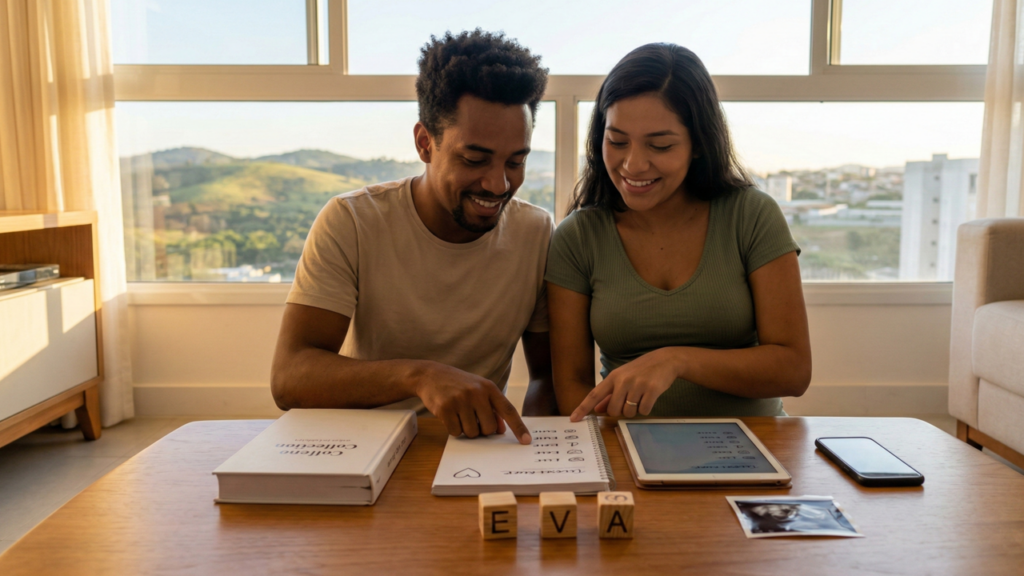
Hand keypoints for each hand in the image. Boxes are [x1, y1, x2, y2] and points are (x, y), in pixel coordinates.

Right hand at [414, 363, 531, 443]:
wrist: (430, 375)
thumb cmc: (459, 385)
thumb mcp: (478, 390)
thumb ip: (492, 408)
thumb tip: (501, 430)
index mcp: (489, 388)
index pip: (508, 410)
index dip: (518, 427)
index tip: (527, 441)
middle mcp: (476, 393)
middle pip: (488, 428)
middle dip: (482, 429)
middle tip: (472, 419)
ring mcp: (460, 400)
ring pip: (472, 433)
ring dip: (466, 430)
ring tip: (460, 414)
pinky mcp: (445, 408)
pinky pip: (456, 432)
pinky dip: (453, 429)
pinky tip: (449, 416)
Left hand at [570, 348, 679, 420]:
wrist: (665, 360)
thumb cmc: (641, 370)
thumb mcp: (623, 378)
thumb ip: (609, 395)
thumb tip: (597, 409)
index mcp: (613, 377)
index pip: (594, 394)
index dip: (583, 408)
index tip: (574, 418)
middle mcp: (623, 380)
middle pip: (613, 410)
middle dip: (621, 411)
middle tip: (629, 401)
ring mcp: (637, 385)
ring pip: (629, 412)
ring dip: (635, 410)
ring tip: (640, 396)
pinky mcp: (651, 390)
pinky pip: (644, 411)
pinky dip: (646, 409)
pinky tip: (649, 397)